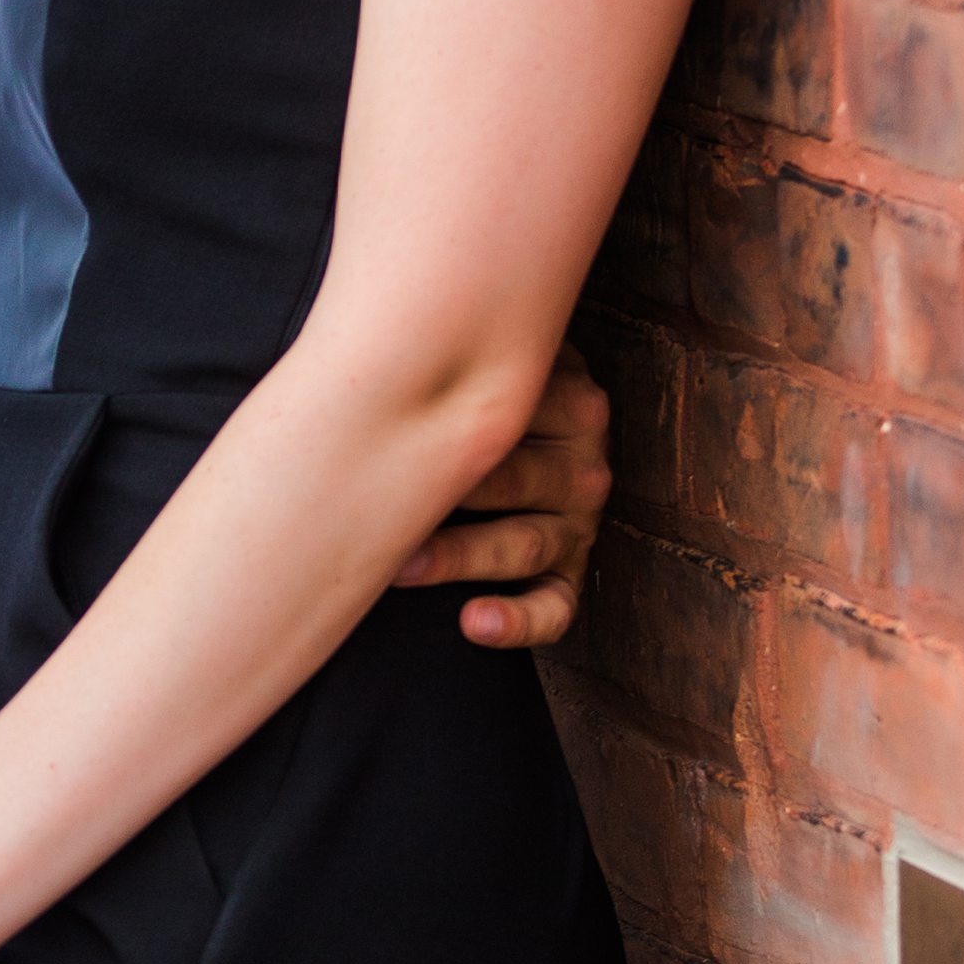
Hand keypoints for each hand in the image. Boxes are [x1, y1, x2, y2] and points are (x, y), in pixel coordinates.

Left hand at [392, 345, 610, 647]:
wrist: (510, 436)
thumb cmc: (472, 395)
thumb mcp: (489, 361)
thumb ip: (460, 346)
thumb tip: (383, 340)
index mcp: (572, 399)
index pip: (519, 409)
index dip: (454, 416)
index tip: (388, 421)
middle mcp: (582, 462)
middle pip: (516, 478)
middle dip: (448, 493)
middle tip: (381, 500)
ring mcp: (579, 522)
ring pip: (524, 543)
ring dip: (462, 556)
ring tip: (405, 568)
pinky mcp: (572, 574)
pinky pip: (557, 607)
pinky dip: (519, 621)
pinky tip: (473, 623)